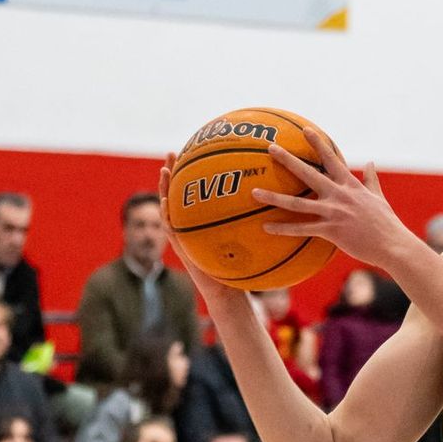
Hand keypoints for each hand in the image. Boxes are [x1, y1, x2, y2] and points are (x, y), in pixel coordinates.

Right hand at [158, 158, 248, 313]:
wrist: (227, 291)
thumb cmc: (240, 267)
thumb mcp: (248, 239)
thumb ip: (254, 220)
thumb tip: (278, 199)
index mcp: (204, 219)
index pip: (196, 191)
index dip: (193, 172)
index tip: (195, 150)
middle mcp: (191, 224)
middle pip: (179, 193)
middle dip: (175, 172)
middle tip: (173, 152)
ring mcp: (183, 235)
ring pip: (170, 207)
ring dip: (164, 189)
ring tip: (164, 170)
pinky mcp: (181, 248)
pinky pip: (171, 228)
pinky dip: (166, 214)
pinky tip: (164, 200)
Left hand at [257, 127, 407, 272]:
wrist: (393, 245)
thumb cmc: (386, 223)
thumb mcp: (379, 197)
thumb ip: (372, 179)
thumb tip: (371, 162)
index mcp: (350, 185)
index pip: (331, 158)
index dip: (318, 143)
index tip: (305, 129)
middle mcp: (339, 194)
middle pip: (307, 173)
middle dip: (287, 159)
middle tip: (270, 147)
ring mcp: (333, 212)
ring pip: (297, 203)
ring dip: (273, 197)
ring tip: (254, 192)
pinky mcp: (331, 230)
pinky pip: (301, 229)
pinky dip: (283, 228)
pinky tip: (266, 227)